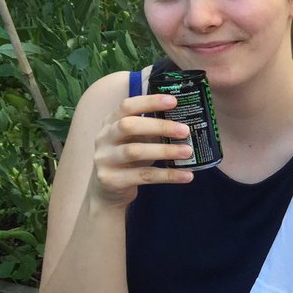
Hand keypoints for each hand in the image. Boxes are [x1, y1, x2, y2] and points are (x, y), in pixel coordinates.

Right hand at [88, 92, 194, 208]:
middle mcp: (104, 138)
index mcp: (110, 123)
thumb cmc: (128, 159)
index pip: (127, 106)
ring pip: (135, 151)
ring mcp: (105, 160)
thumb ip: (152, 130)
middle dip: (159, 126)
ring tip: (188, 152)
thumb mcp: (136, 140)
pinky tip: (186, 175)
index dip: (149, 102)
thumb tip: (185, 122)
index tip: (173, 101)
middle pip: (129, 126)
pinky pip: (143, 176)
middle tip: (185, 130)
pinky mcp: (111, 180)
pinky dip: (168, 175)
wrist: (107, 192)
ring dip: (165, 151)